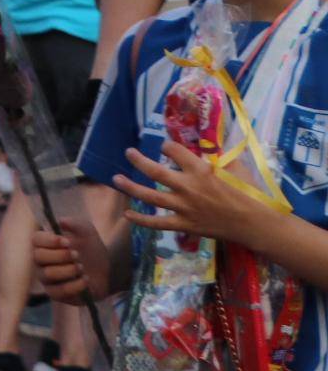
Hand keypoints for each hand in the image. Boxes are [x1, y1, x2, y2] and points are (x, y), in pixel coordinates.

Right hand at [32, 219, 107, 301]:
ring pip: (48, 274)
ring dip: (68, 270)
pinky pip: (59, 291)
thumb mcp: (87, 231)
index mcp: (44, 244)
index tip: (67, 242)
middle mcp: (40, 261)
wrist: (106, 270)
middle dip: (60, 255)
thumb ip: (75, 224)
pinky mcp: (55, 293)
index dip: (50, 241)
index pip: (36, 240)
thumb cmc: (91, 248)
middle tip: (77, 254)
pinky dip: (75, 285)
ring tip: (82, 267)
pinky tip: (86, 279)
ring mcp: (46, 278)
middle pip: (38, 257)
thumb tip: (61, 221)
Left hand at [116, 141, 275, 249]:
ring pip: (150, 196)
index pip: (174, 152)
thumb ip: (219, 156)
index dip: (168, 147)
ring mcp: (184, 208)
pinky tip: (127, 214)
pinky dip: (141, 220)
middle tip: (128, 152)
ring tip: (116, 179)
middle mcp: (188, 188)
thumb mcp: (236, 168)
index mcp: (201, 171)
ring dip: (131, 187)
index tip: (165, 147)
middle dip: (138, 160)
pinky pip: (158, 223)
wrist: (255, 224)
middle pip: (155, 172)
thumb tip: (207, 145)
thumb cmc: (250, 193)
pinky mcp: (184, 225)